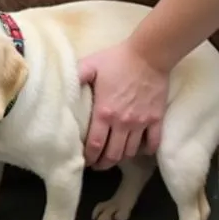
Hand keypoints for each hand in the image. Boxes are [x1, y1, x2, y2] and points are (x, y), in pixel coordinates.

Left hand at [78, 40, 169, 170]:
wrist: (149, 54)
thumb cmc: (117, 59)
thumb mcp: (90, 64)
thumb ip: (76, 77)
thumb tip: (63, 86)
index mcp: (104, 112)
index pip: (94, 145)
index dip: (89, 158)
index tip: (85, 162)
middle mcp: (122, 122)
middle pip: (112, 154)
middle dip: (103, 163)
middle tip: (98, 165)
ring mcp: (140, 123)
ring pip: (130, 151)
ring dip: (121, 158)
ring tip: (115, 157)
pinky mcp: (156, 119)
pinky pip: (152, 143)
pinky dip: (145, 150)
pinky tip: (139, 150)